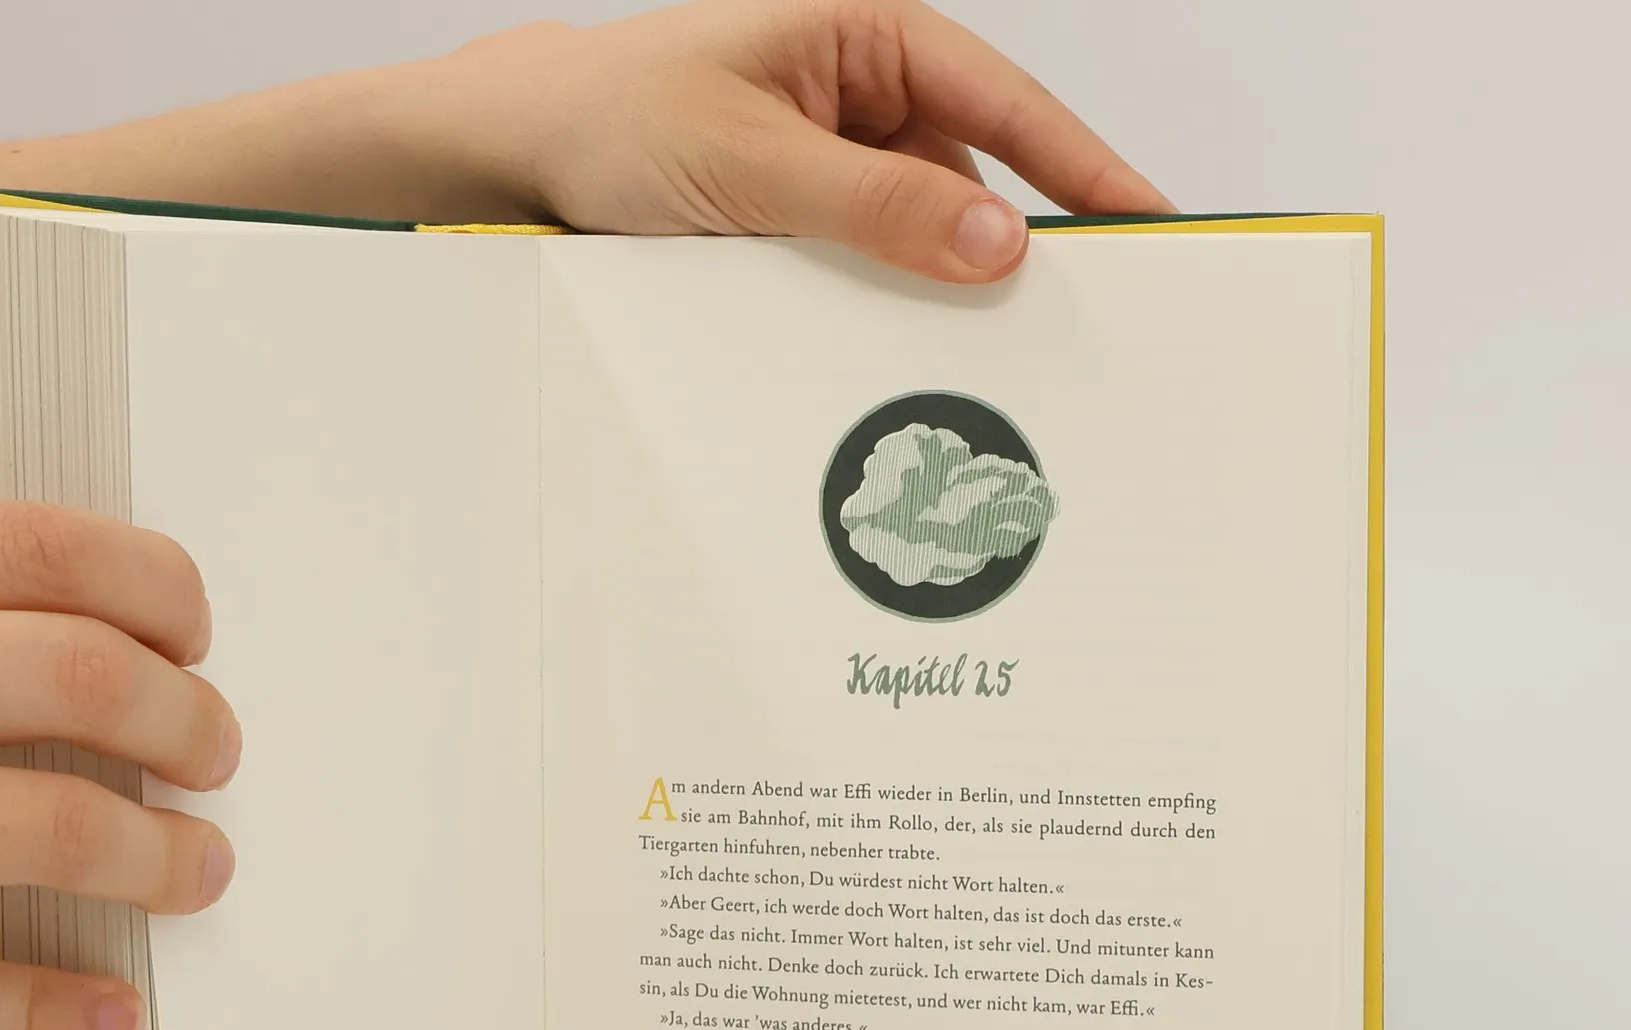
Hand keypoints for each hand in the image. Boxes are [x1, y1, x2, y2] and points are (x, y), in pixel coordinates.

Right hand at [0, 502, 240, 1029]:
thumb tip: (86, 653)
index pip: (39, 548)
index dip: (158, 592)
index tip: (192, 637)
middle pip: (78, 676)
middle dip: (187, 721)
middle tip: (214, 756)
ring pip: (56, 832)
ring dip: (164, 858)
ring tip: (196, 869)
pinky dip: (60, 1009)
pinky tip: (107, 1012)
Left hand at [432, 0, 1174, 281]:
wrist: (519, 158)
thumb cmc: (615, 120)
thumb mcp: (752, 166)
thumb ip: (877, 205)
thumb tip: (996, 240)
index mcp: (865, 39)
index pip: (1005, 100)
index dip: (1084, 163)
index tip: (1149, 220)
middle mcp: (860, 95)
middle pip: (975, 173)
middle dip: (1019, 242)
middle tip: (1084, 315)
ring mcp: (832, 162)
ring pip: (923, 232)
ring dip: (941, 288)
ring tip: (982, 352)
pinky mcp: (802, 221)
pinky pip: (870, 266)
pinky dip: (885, 306)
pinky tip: (894, 348)